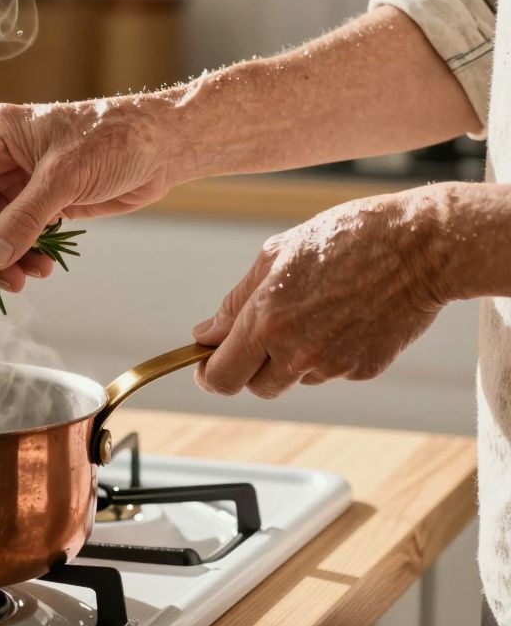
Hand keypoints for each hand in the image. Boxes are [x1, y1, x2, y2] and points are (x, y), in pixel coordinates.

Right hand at [0, 98, 182, 291]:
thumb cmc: (116, 140)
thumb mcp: (63, 179)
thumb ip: (24, 220)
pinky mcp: (44, 201)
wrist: (165, 145)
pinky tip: (41, 267)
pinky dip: (26, 255)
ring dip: (4, 259)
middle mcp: (0, 157)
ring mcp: (22, 181)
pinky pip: (21, 235)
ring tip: (22, 279)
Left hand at [192, 188, 452, 397]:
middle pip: (255, 387)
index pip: (221, 377)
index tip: (208, 361)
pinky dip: (328, 352)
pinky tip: (345, 316)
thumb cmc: (344, 237)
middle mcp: (297, 352)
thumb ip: (235, 302)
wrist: (419, 245)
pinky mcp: (365, 369)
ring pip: (294, 379)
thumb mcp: (275, 255)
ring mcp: (334, 365)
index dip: (209, 373)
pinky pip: (330, 372)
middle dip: (249, 368)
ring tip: (314, 311)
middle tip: (259, 337)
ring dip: (290, 358)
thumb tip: (205, 334)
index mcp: (266, 322)